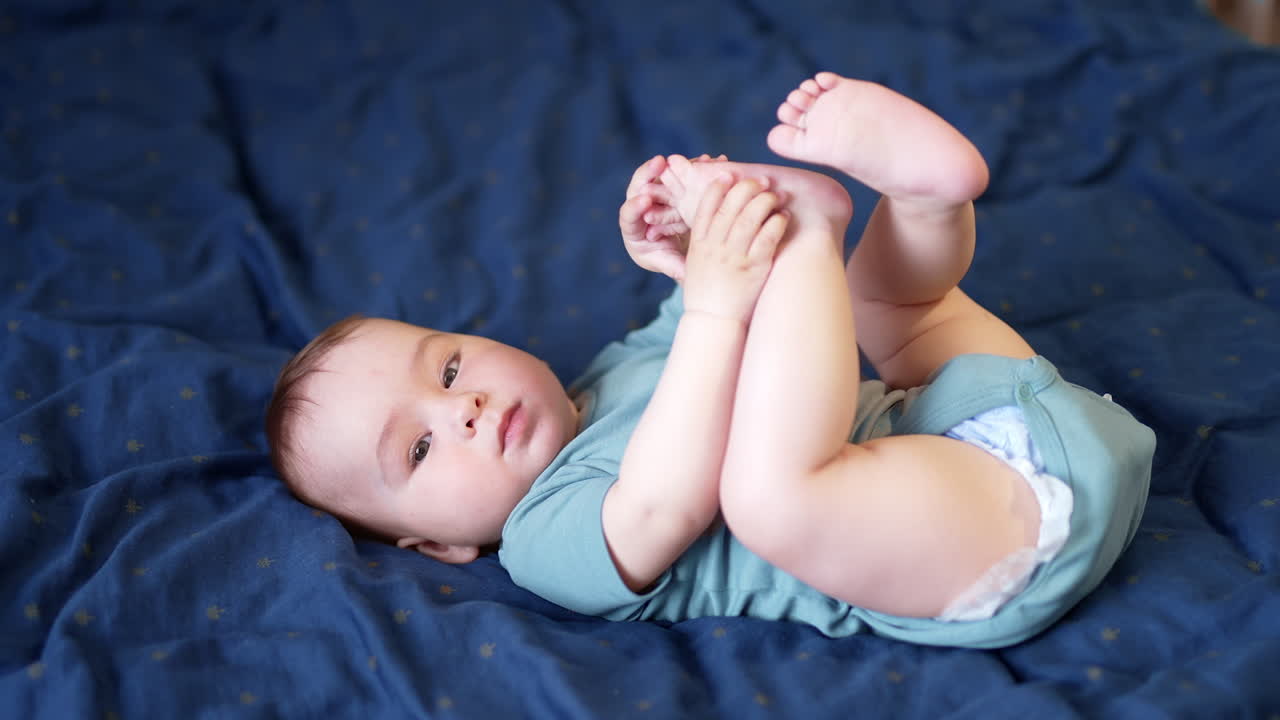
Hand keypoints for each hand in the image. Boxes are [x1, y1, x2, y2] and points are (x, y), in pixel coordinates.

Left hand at [619, 154, 727, 281]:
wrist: (673, 248)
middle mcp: (640, 208)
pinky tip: (713, 160)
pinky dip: (694, 166)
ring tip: (694, 159)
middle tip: (660, 163)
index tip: (645, 200)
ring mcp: (656, 194)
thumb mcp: (670, 264)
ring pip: (660, 175)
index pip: (628, 215)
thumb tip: (688, 279)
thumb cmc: (668, 259)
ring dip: (676, 165)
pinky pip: (679, 173)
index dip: (634, 207)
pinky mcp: (670, 186)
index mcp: (633, 230)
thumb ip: (676, 269)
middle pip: (639, 187)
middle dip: (649, 174)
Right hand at [682, 175, 788, 323]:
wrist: (713, 321)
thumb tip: (717, 220)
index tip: (729, 174)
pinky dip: (776, 222)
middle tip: (762, 180)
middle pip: (730, 207)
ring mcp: (733, 257)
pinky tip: (784, 216)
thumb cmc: (707, 293)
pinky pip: (767, 238)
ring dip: (765, 201)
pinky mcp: (753, 268)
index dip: (718, 187)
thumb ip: (705, 242)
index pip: (706, 207)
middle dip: (747, 188)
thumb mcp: (695, 264)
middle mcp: (714, 247)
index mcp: (699, 243)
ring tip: (776, 196)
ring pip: (750, 218)